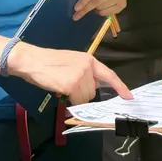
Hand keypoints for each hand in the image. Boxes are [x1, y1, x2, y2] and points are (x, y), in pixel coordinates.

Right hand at [8, 43, 132, 104]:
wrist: (32, 60)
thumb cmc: (49, 62)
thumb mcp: (72, 62)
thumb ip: (85, 72)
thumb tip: (92, 87)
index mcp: (89, 60)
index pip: (109, 74)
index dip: (120, 86)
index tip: (129, 97)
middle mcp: (88, 67)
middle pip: (93, 91)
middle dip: (81, 92)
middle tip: (67, 83)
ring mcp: (80, 76)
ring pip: (85, 98)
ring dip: (74, 96)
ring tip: (61, 84)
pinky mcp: (71, 85)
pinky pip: (75, 101)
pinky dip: (68, 99)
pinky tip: (59, 89)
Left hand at [73, 0, 126, 19]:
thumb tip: (77, 2)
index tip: (76, 8)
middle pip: (99, 0)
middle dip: (86, 8)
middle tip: (76, 15)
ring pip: (103, 8)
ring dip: (93, 9)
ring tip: (89, 5)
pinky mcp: (123, 4)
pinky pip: (108, 13)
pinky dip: (100, 12)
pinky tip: (98, 7)